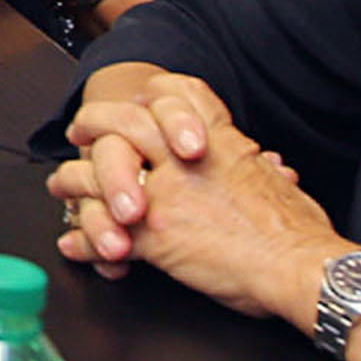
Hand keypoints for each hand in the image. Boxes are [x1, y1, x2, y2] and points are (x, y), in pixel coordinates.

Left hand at [48, 71, 334, 310]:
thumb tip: (266, 163)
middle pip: (124, 122)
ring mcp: (164, 195)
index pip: (178, 94)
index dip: (153, 93)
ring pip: (101, 175)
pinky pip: (104, 233)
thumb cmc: (300, 233)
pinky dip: (84, 240)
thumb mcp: (277, 181)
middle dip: (95, 123)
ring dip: (74, 181)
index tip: (139, 97)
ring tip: (61, 186)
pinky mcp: (153, 236)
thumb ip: (259, 167)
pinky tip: (74, 244)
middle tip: (79, 130)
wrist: (300, 267)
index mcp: (219, 142)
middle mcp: (185, 160)